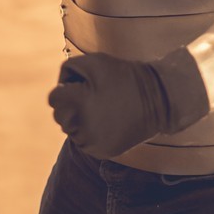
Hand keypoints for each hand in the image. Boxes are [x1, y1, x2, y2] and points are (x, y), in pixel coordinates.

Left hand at [48, 49, 209, 158]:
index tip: (87, 84)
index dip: (69, 87)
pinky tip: (107, 120)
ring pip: (71, 129)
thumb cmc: (124, 76)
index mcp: (77, 105)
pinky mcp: (103, 152)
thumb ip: (67, 70)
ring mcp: (92, 143)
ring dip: (80, 118)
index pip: (54, 98)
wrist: (158, 98)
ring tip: (103, 107)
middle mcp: (82, 128)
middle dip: (72, 104)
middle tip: (96, 95)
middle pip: (60, 115)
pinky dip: (91, 131)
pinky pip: (85, 141)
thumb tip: (59, 89)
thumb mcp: (94, 61)